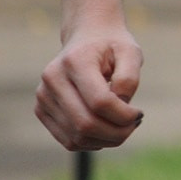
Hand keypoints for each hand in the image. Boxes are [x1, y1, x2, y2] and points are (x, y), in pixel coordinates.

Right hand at [34, 21, 144, 151]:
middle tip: (134, 125)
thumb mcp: (130, 52)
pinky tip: (106, 131)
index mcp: (75, 61)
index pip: (100, 102)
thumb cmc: (112, 46)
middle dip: (116, 132)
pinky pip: (68, 140)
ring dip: (105, 140)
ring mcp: (43, 96)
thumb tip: (120, 106)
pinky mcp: (41, 110)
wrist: (86, 36)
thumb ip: (129, 78)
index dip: (123, 115)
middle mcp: (53, 79)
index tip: (139, 113)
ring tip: (123, 128)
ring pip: (76, 137)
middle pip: (85, 123)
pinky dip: (91, 142)